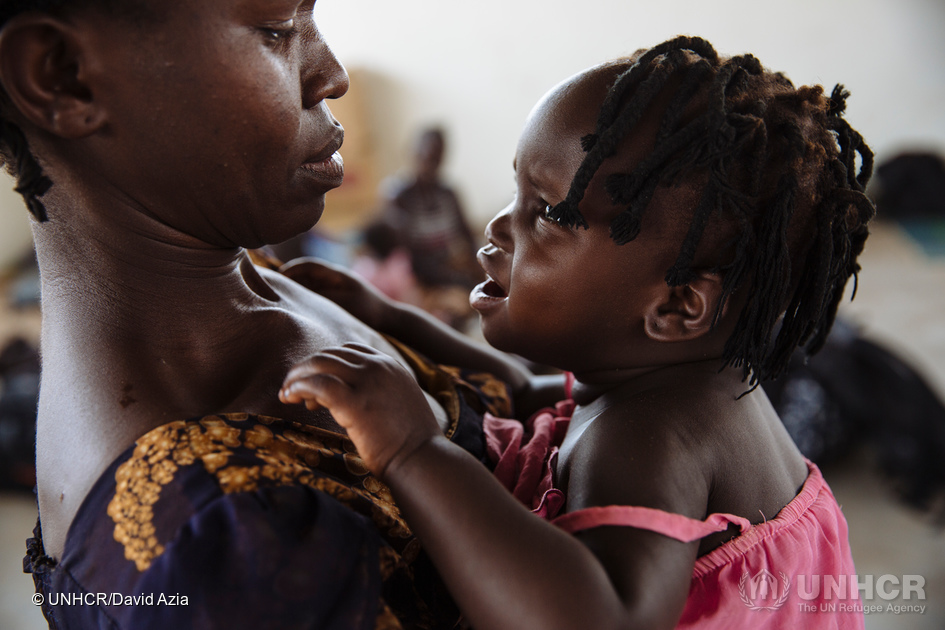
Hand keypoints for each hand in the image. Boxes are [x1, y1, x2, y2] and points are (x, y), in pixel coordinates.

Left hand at [279, 343, 440, 478]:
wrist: (423, 461)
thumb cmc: (411, 442)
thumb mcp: (399, 403)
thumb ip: (380, 391)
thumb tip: (352, 398)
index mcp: (391, 365)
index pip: (348, 350)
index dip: (327, 364)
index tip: (315, 387)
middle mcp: (379, 367)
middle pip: (330, 354)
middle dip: (306, 369)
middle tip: (292, 390)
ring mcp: (368, 382)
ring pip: (320, 364)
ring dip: (297, 377)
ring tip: (287, 395)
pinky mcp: (356, 403)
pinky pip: (317, 384)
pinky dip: (298, 387)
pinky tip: (290, 398)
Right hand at [280, 258, 393, 330]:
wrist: (389, 318)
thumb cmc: (368, 311)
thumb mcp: (344, 305)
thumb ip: (322, 298)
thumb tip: (299, 296)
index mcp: (337, 274)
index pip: (309, 265)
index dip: (292, 269)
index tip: (278, 278)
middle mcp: (334, 277)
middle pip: (306, 273)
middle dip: (289, 279)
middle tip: (271, 288)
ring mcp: (335, 286)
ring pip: (310, 284)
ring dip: (297, 289)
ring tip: (280, 299)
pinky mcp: (337, 296)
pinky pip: (316, 293)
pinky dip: (305, 297)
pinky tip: (297, 308)